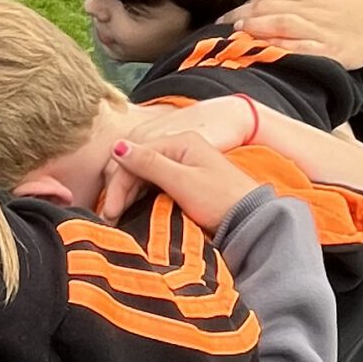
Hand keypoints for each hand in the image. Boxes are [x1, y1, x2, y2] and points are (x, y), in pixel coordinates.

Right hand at [109, 129, 253, 237]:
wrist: (252, 219)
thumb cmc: (221, 200)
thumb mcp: (183, 181)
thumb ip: (150, 164)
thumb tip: (117, 146)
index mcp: (180, 141)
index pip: (134, 156)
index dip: (118, 184)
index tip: (110, 213)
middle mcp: (180, 148)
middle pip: (137, 164)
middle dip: (120, 191)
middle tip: (110, 219)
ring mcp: (183, 164)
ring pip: (143, 176)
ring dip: (128, 196)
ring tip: (118, 220)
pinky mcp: (185, 182)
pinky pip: (154, 185)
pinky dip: (140, 199)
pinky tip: (133, 213)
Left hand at [228, 0, 362, 66]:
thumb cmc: (348, 9)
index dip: (241, 6)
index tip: (220, 18)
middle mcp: (311, 4)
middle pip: (269, 6)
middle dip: (242, 15)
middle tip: (218, 27)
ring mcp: (321, 27)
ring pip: (283, 21)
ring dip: (258, 26)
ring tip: (237, 33)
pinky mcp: (332, 49)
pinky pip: (303, 47)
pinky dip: (284, 48)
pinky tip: (267, 50)